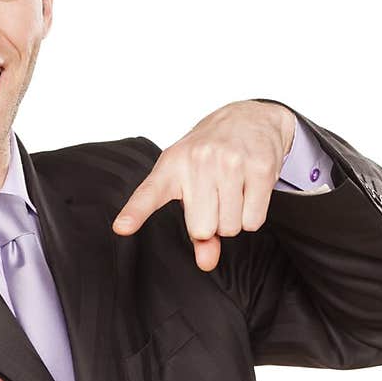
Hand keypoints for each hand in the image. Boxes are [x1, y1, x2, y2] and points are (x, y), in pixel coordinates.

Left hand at [112, 99, 295, 270]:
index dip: (135, 212)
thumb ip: (196, 229)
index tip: (122, 227)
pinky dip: (253, 214)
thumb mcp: (191, 184)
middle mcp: (198, 161)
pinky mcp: (259, 167)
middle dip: (213, 224)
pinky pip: (253, 220)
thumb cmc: (211, 155)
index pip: (150, 193)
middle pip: (203, 229)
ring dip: (234, 219)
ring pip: (231, 227)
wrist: (248, 118)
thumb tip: (206, 262)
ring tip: (233, 191)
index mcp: (172, 165)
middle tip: (216, 198)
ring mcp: (230, 161)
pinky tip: (250, 190)